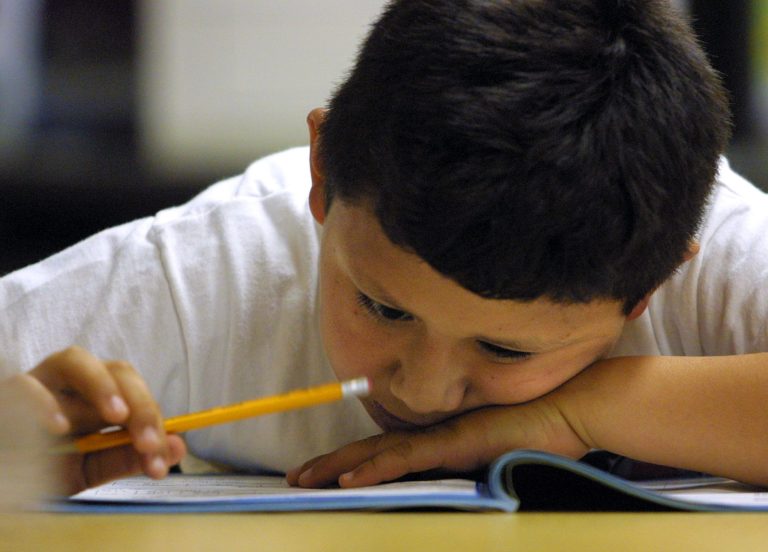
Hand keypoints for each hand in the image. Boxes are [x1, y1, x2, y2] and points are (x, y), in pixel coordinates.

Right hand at [1, 346, 185, 494]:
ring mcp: (39, 381)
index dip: (154, 421)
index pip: (137, 393)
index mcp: (98, 395)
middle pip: (117, 370)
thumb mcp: (89, 468)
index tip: (160, 460)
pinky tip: (59, 427)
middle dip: (140, 405)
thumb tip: (178, 448)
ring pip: (74, 359)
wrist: (4, 476)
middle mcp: (72, 381)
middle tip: (146, 443)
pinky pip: (25, 386)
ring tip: (117, 417)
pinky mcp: (8, 393)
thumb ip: (127, 457)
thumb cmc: (43, 466)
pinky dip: (44, 403)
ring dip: (101, 385)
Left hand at [287, 398, 589, 487]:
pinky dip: (375, 470)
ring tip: (303, 480)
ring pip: (378, 453)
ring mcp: (443, 437)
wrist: (572, 406)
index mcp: (441, 436)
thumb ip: (473, 458)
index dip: (352, 459)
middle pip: (372, 449)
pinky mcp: (457, 444)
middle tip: (296, 476)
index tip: (324, 471)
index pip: (387, 449)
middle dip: (331, 463)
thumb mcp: (500, 449)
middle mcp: (435, 433)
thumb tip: (458, 472)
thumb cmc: (544, 427)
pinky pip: (408, 459)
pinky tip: (349, 481)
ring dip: (338, 467)